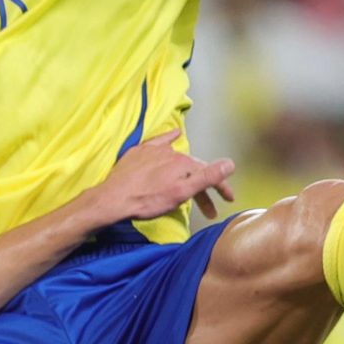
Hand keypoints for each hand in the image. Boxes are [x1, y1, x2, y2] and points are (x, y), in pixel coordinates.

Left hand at [96, 129, 236, 225]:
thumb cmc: (147, 200)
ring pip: (178, 160)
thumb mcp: (181, 193)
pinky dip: (169, 138)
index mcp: (183, 164)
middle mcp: (172, 153)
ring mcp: (155, 151)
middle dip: (205, 188)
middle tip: (210, 209)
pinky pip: (159, 142)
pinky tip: (175, 134)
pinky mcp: (140, 152)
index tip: (228, 200)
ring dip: (188, 173)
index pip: (209, 174)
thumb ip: (206, 178)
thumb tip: (229, 164)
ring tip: (190, 188)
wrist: (114, 198)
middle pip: (194, 169)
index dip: (221, 188)